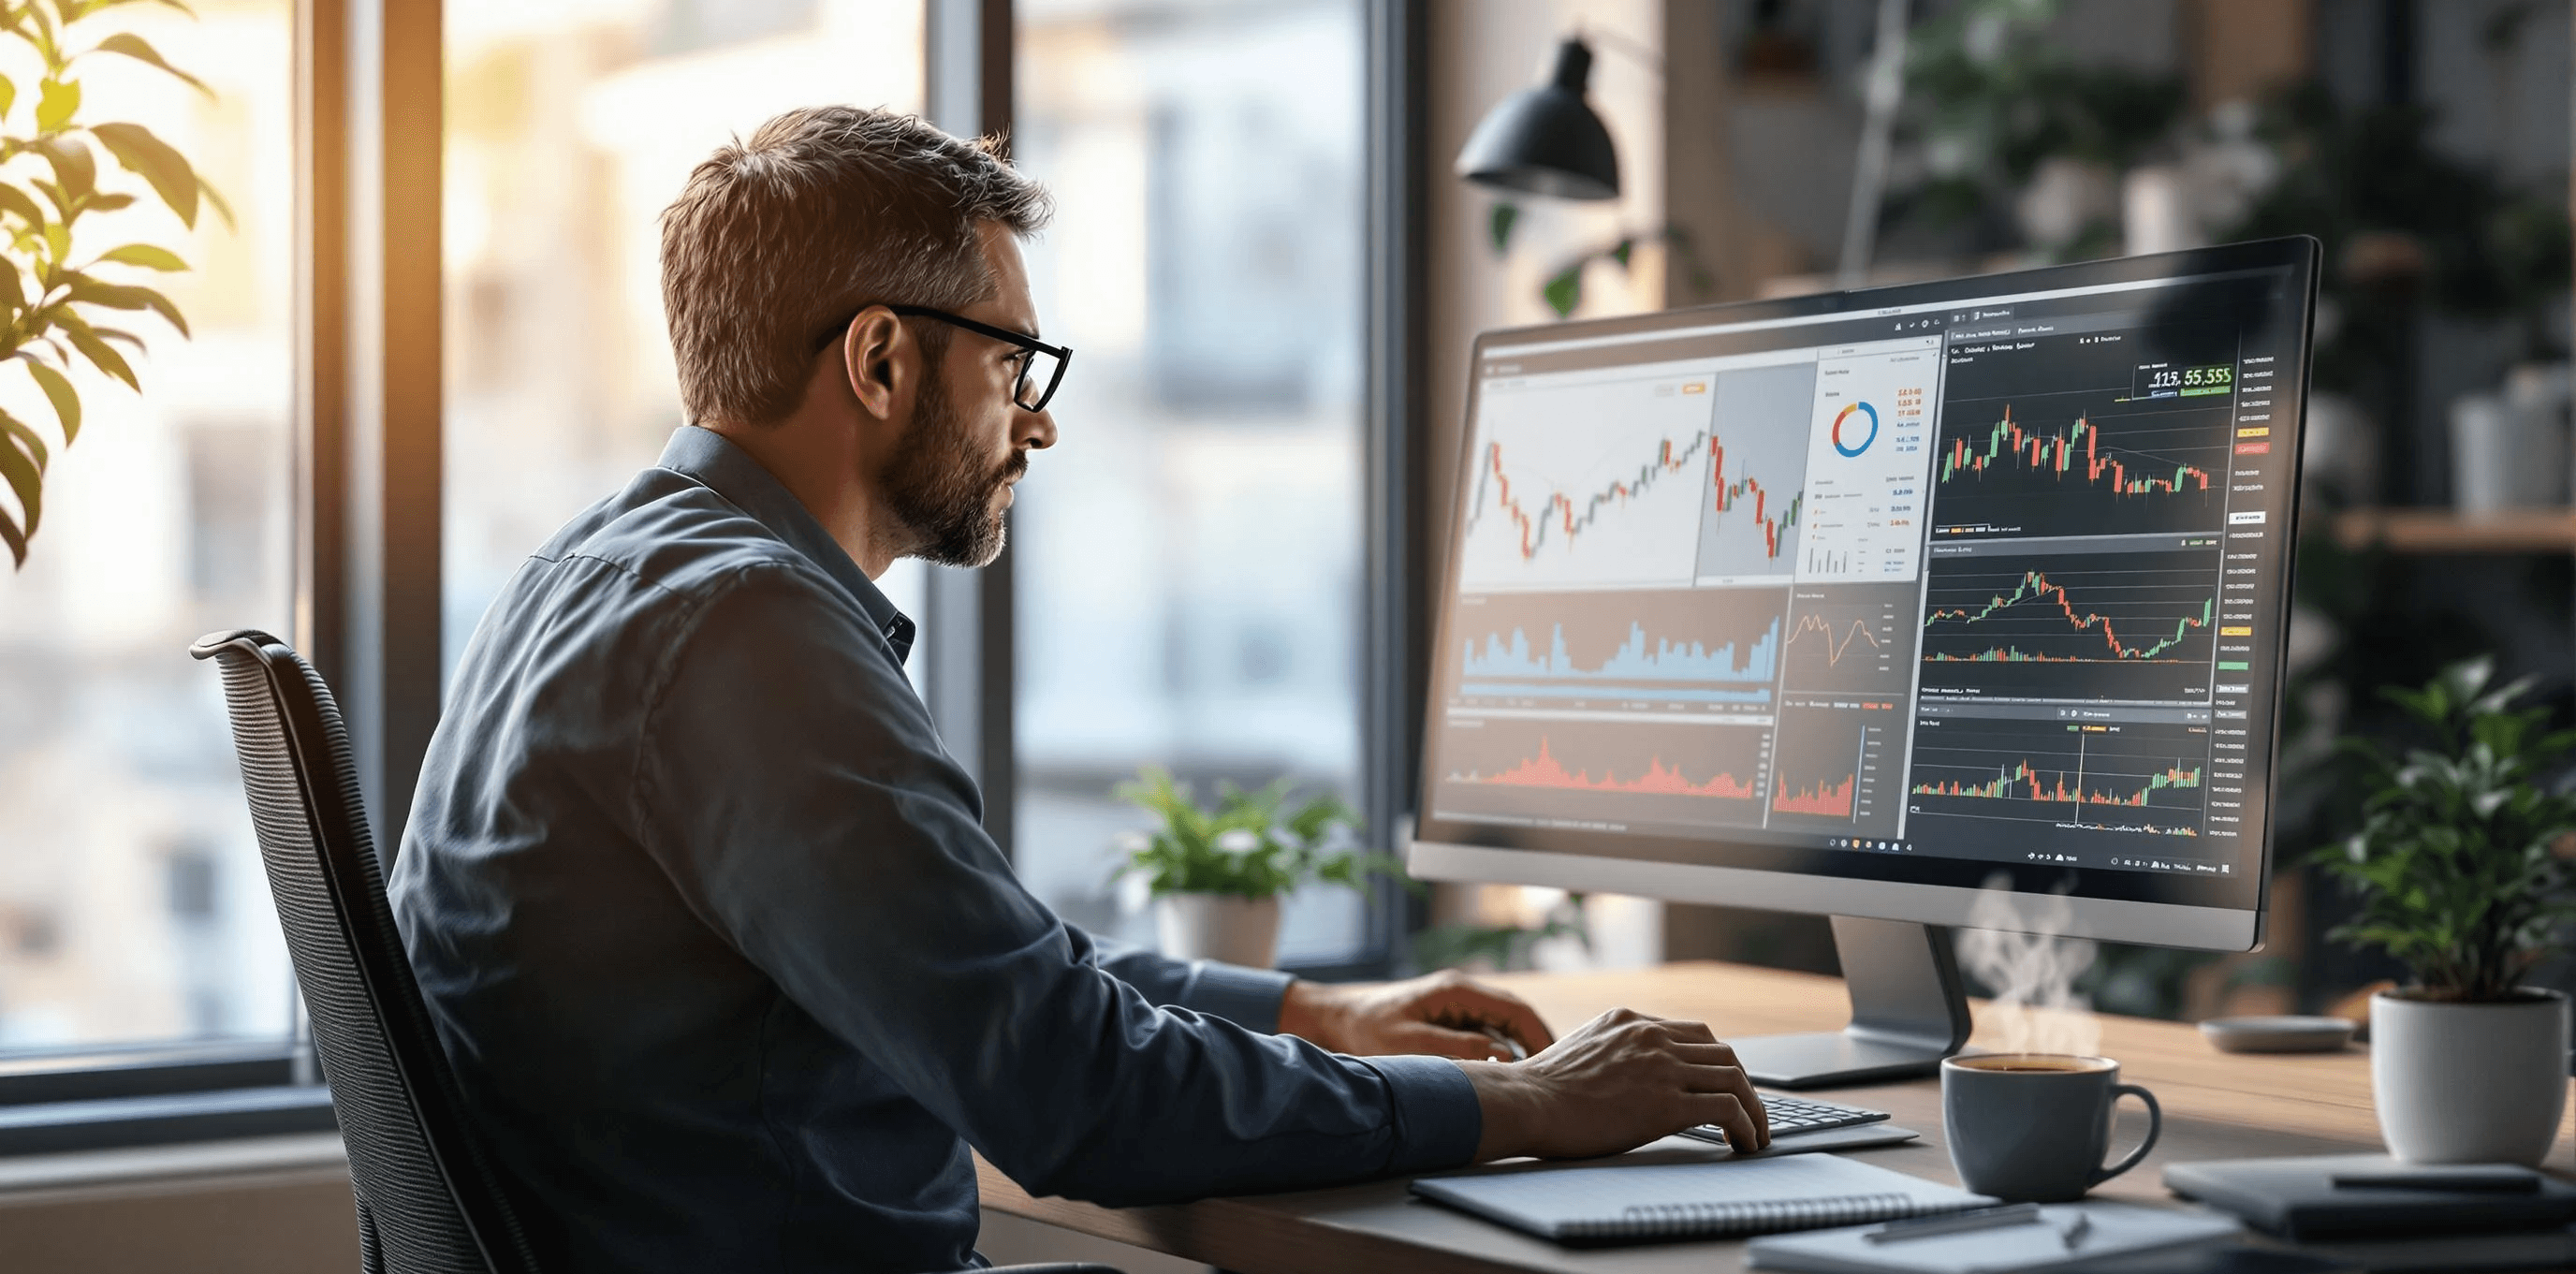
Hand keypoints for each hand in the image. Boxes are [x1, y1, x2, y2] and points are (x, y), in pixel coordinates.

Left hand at [1276, 969, 1555, 1060]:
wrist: (1335, 1021)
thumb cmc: (1365, 1028)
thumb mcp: (1407, 1042)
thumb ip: (1453, 1049)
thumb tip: (1500, 1055)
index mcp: (1457, 991)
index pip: (1516, 1009)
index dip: (1541, 1036)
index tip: (1556, 1064)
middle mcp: (1463, 995)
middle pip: (1517, 1018)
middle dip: (1538, 1046)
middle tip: (1555, 1081)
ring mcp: (1458, 1007)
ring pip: (1505, 1029)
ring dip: (1521, 1052)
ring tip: (1537, 1085)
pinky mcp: (1450, 1022)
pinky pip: (1487, 1037)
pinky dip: (1501, 1055)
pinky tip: (1506, 1080)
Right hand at [1457, 1008, 1767, 1160]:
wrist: (1525, 1101)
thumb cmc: (1539, 1088)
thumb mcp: (1579, 1048)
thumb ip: (1609, 1051)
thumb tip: (1620, 1075)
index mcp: (1630, 1021)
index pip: (1694, 1034)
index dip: (1714, 1063)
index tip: (1721, 1085)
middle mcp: (1651, 1036)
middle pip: (1723, 1053)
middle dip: (1742, 1084)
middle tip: (1748, 1112)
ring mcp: (1661, 1067)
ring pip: (1734, 1078)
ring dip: (1754, 1109)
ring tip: (1756, 1135)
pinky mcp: (1666, 1103)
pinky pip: (1727, 1108)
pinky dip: (1747, 1125)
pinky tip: (1745, 1143)